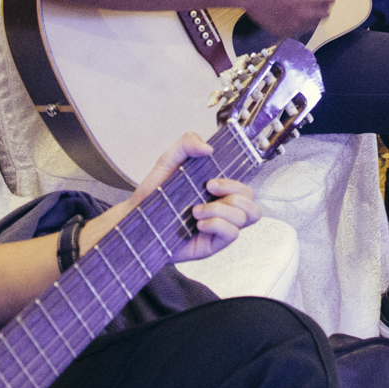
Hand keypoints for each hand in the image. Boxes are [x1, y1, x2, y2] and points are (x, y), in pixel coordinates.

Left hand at [85, 133, 258, 262]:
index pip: (244, 186)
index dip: (236, 181)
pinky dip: (217, 224)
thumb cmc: (154, 194)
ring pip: (246, 217)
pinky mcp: (213, 244)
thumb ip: (187, 143)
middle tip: (207, 189)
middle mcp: (223, 209)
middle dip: (233, 191)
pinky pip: (232, 234)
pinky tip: (198, 224)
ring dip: (221, 210)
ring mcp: (220, 227)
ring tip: (196, 211)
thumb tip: (208, 148)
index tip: (211, 180)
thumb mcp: (168, 161)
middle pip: (252, 201)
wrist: (136, 220)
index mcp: (218, 190)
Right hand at [242, 0, 333, 35]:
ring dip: (308, 17)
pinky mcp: (284, 31)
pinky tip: (286, 15)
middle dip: (319, 7)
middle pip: (324, 14)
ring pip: (311, 25)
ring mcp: (297, 24)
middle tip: (311, 1)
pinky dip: (294, 24)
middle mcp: (309, 12)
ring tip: (298, 8)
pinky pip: (295, 30)